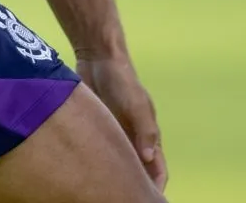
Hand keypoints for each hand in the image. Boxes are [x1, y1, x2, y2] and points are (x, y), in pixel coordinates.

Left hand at [77, 55, 166, 190]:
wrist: (98, 56)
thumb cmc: (122, 79)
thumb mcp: (136, 103)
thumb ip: (145, 129)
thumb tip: (148, 158)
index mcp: (148, 133)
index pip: (157, 168)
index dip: (156, 186)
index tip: (148, 200)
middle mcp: (134, 136)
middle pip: (139, 169)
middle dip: (135, 185)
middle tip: (122, 198)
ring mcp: (116, 130)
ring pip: (120, 161)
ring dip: (116, 175)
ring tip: (104, 190)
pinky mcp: (99, 124)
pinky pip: (102, 148)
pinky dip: (100, 161)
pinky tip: (87, 172)